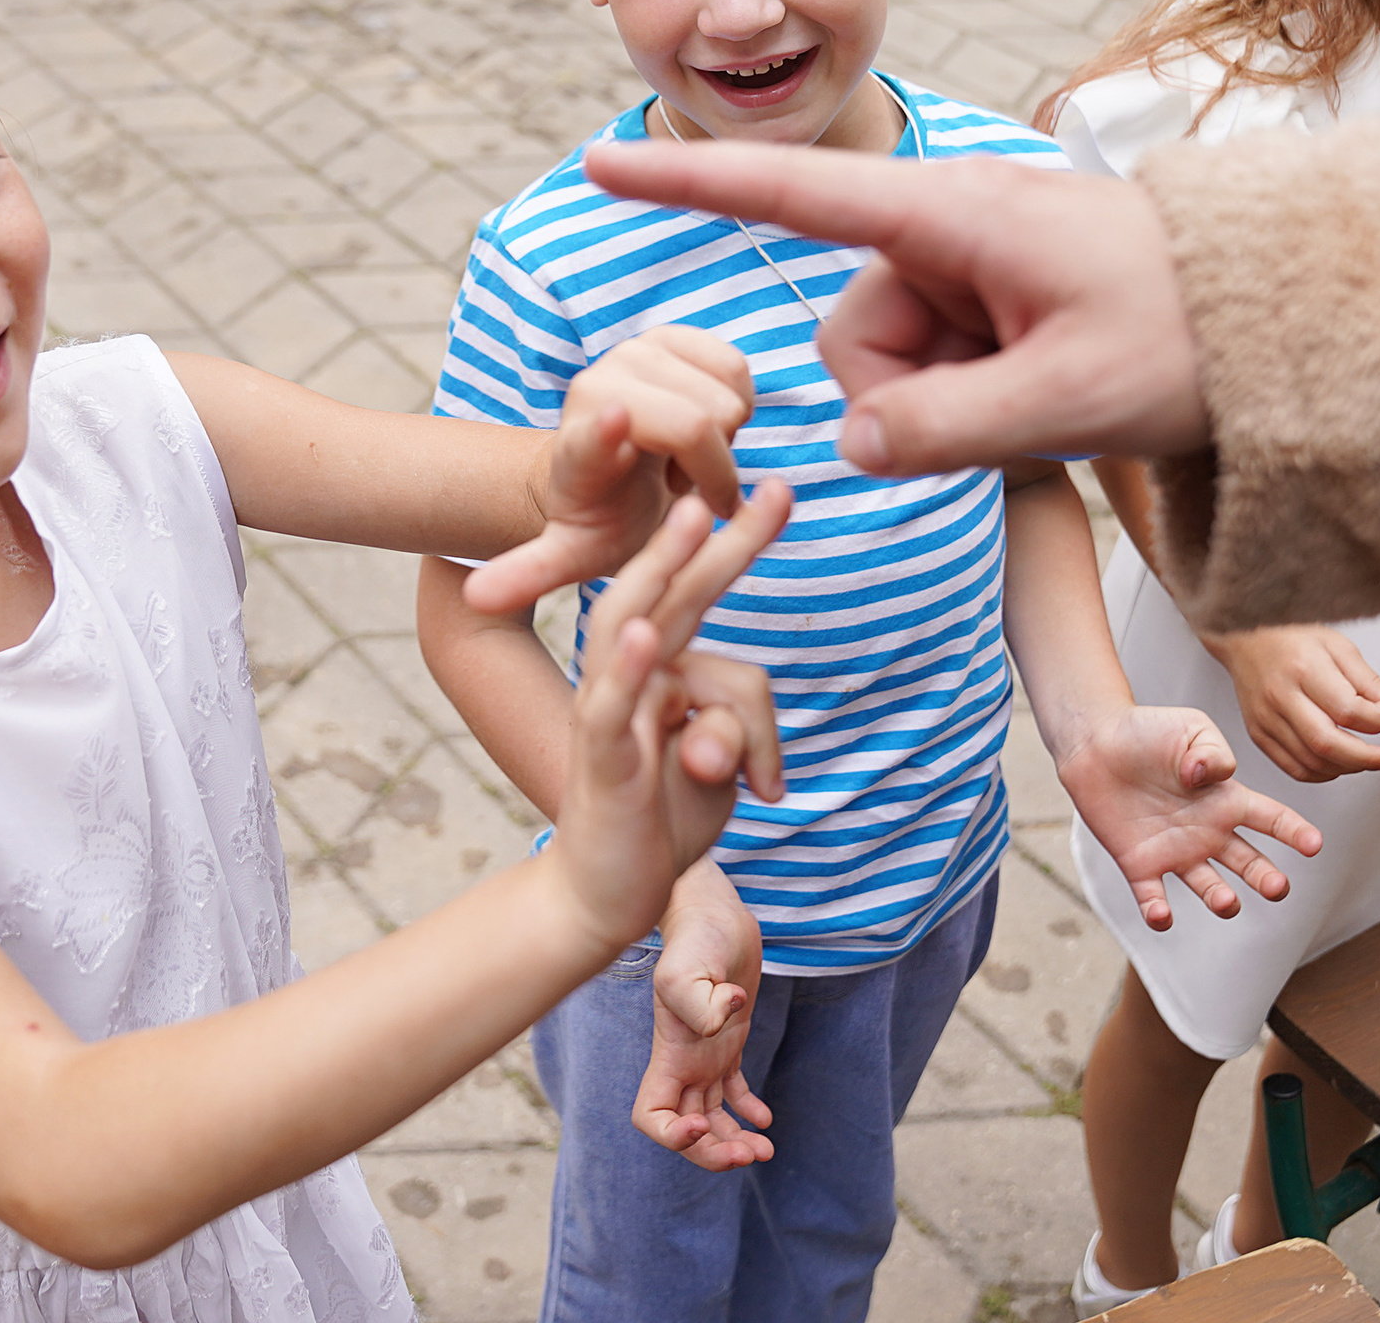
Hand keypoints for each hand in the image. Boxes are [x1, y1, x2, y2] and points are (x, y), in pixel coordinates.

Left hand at [466, 325, 753, 612]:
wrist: (610, 474)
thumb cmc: (601, 520)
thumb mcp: (569, 557)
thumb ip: (530, 573)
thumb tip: (477, 597)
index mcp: (577, 451)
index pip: (591, 440)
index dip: (607, 430)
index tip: (619, 421)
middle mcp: (598, 388)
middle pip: (699, 427)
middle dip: (712, 470)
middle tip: (678, 488)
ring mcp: (633, 352)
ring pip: (727, 401)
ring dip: (721, 442)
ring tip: (681, 459)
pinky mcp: (669, 334)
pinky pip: (738, 370)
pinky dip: (736, 405)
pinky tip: (700, 429)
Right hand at [548, 483, 794, 948]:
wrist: (605, 893)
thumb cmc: (665, 817)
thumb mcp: (725, 768)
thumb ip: (737, 731)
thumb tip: (719, 731)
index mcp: (666, 666)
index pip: (707, 598)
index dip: (742, 544)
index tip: (781, 490)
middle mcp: (632, 674)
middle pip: (673, 590)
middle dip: (725, 538)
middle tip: (774, 488)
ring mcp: (609, 711)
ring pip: (632, 625)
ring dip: (662, 568)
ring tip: (694, 518)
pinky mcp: (598, 758)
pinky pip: (609, 704)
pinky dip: (630, 669)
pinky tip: (648, 636)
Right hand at [579, 142, 1207, 473]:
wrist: (1287, 318)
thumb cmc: (1196, 334)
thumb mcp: (1072, 401)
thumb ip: (943, 431)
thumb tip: (850, 447)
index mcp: (951, 215)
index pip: (794, 195)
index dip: (690, 182)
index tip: (601, 156)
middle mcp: (945, 230)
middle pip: (853, 339)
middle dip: (913, 400)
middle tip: (1024, 411)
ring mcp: (968, 268)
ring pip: (892, 370)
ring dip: (957, 406)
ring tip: (1055, 394)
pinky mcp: (989, 300)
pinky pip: (936, 372)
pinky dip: (980, 401)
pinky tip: (1052, 391)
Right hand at [634, 862, 773, 1168]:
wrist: (714, 912)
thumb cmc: (696, 937)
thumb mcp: (688, 968)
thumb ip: (700, 1003)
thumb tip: (725, 1023)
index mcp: (668, 1054)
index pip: (652, 1116)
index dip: (672, 1137)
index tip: (701, 1128)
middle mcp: (683, 1061)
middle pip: (686, 1129)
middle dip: (714, 1153)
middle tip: (751, 1155)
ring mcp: (704, 1053)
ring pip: (710, 1118)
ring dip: (732, 1141)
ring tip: (764, 1150)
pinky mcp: (728, 1042)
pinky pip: (732, 1091)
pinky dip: (747, 1111)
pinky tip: (765, 1118)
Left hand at [1058, 707, 1323, 930]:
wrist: (1096, 741)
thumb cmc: (1148, 731)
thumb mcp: (1191, 729)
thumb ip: (1212, 751)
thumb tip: (1208, 778)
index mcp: (1226, 800)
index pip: (1271, 818)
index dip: (1294, 832)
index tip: (1314, 845)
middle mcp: (1207, 832)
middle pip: (1248, 863)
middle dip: (1266, 878)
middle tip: (1278, 887)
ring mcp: (1175, 851)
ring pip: (1208, 887)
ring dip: (1221, 900)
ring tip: (1227, 902)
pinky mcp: (1140, 864)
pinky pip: (1152, 897)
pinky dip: (1158, 912)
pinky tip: (1162, 914)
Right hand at [1211, 625, 1379, 782]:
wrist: (1243, 639)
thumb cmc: (1290, 639)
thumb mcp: (1337, 645)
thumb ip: (1369, 681)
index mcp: (1302, 668)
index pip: (1348, 710)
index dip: (1378, 719)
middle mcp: (1279, 696)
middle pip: (1328, 744)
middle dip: (1369, 759)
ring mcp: (1265, 719)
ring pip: (1313, 763)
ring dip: (1349, 768)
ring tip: (1369, 759)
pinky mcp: (1258, 734)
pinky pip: (1294, 769)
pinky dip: (1323, 774)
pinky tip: (1340, 763)